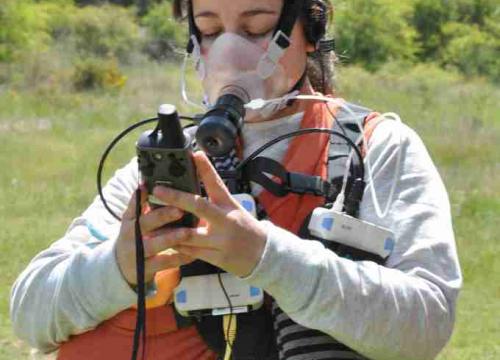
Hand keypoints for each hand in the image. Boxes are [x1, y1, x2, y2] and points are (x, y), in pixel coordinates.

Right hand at [115, 186, 193, 285]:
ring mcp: (137, 253)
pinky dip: (180, 257)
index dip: (139, 198)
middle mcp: (131, 236)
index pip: (133, 207)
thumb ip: (140, 204)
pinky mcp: (146, 268)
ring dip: (171, 238)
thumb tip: (147, 182)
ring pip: (155, 245)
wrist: (122, 266)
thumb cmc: (135, 236)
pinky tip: (193, 253)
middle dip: (162, 216)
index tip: (149, 188)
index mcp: (129, 221)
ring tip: (186, 232)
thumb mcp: (133, 220)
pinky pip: (165, 263)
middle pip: (144, 224)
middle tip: (179, 210)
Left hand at [151, 151, 268, 277]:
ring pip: (189, 234)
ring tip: (152, 220)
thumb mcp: (233, 207)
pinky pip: (192, 252)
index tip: (194, 154)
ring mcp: (221, 240)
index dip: (206, 168)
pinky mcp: (218, 258)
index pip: (217, 183)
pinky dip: (177, 246)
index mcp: (229, 204)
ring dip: (169, 228)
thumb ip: (214, 197)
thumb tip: (193, 179)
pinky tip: (166, 241)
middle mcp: (225, 220)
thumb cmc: (244, 227)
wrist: (263, 254)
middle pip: (199, 206)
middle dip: (176, 197)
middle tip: (158, 190)